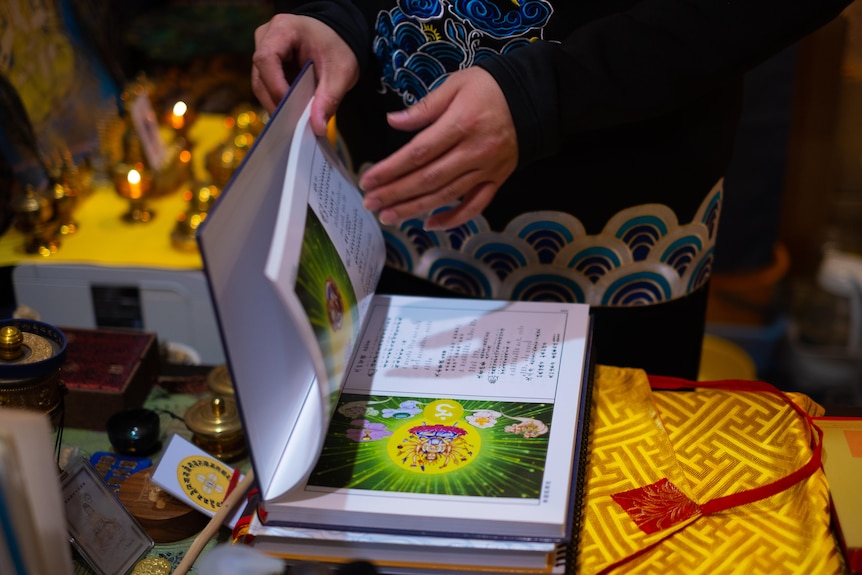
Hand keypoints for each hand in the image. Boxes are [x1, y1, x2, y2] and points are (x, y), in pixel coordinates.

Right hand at [252, 14, 358, 135]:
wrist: (339, 38)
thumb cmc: (338, 47)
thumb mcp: (341, 72)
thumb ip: (329, 99)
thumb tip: (317, 127)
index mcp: (283, 28)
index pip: (267, 59)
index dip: (276, 86)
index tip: (292, 108)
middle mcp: (266, 37)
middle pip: (260, 76)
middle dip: (277, 101)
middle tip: (295, 124)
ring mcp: (263, 51)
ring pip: (260, 85)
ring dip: (277, 104)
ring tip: (295, 121)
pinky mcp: (266, 65)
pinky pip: (266, 87)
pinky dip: (279, 101)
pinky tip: (293, 112)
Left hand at [359, 67, 517, 229]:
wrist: (533, 97)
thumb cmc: (490, 87)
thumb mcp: (455, 84)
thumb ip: (424, 107)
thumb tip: (393, 121)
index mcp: (461, 124)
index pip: (418, 153)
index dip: (391, 169)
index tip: (369, 179)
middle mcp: (474, 151)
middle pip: (428, 179)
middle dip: (395, 193)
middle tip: (371, 203)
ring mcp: (487, 169)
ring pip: (446, 195)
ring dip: (414, 209)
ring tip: (389, 216)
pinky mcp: (497, 179)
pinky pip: (475, 206)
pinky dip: (453, 218)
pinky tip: (429, 224)